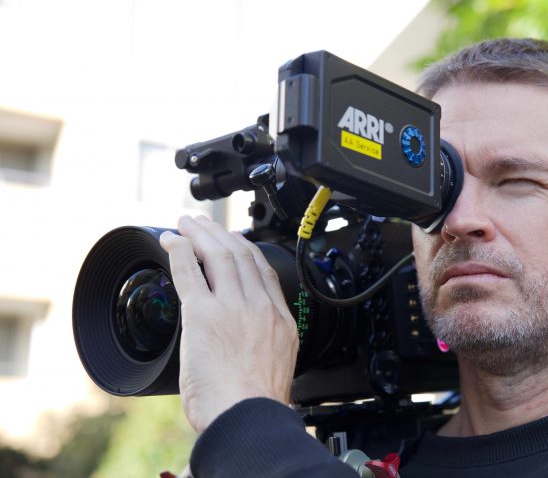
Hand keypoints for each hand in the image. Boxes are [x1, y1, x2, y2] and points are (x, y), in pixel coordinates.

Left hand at [159, 215, 297, 432]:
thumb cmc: (256, 407)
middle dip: (220, 234)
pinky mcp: (204, 314)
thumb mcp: (274, 371)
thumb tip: (245, 353)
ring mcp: (233, 307)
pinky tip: (171, 242)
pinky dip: (179, 252)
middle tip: (204, 224)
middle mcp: (260, 308)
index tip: (235, 241)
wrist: (248, 417)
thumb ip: (261, 350)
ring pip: (218, 255)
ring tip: (186, 225)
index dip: (247, 250)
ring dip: (199, 235)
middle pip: (241, 255)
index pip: (264, 272)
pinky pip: (189, 272)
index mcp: (281, 322)